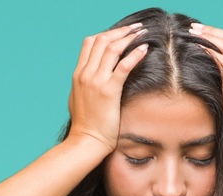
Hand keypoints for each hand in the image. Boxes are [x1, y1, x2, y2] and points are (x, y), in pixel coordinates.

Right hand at [67, 24, 148, 154]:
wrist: (86, 141)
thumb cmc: (86, 126)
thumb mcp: (80, 100)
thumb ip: (85, 86)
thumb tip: (92, 80)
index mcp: (78, 75)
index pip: (89, 43)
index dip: (106, 34)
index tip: (121, 33)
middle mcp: (85, 74)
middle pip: (100, 40)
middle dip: (120, 31)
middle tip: (135, 28)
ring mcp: (95, 81)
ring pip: (111, 48)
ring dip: (128, 38)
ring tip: (142, 33)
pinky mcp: (108, 91)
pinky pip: (123, 66)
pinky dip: (134, 54)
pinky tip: (145, 49)